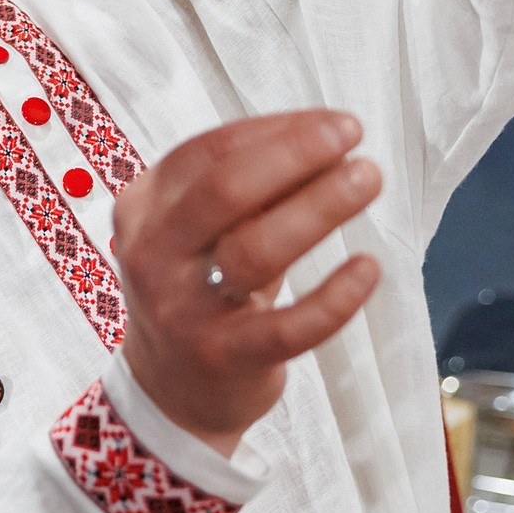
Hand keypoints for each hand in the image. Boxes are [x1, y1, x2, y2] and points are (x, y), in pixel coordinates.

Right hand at [113, 110, 382, 455]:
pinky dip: (334, 297)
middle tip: (353, 139)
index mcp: (144, 207)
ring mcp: (183, 309)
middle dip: (295, 154)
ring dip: (319, 208)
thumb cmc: (200, 287)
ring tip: (366, 180)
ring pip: (255, 251)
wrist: (171, 389)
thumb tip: (323, 141)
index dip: (276, 130)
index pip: (208, 151)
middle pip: (224, 191)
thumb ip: (247, 190)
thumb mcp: (200, 231)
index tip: (334, 123)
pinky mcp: (222, 358)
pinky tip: (368, 268)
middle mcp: (154, 254)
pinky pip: (286, 327)